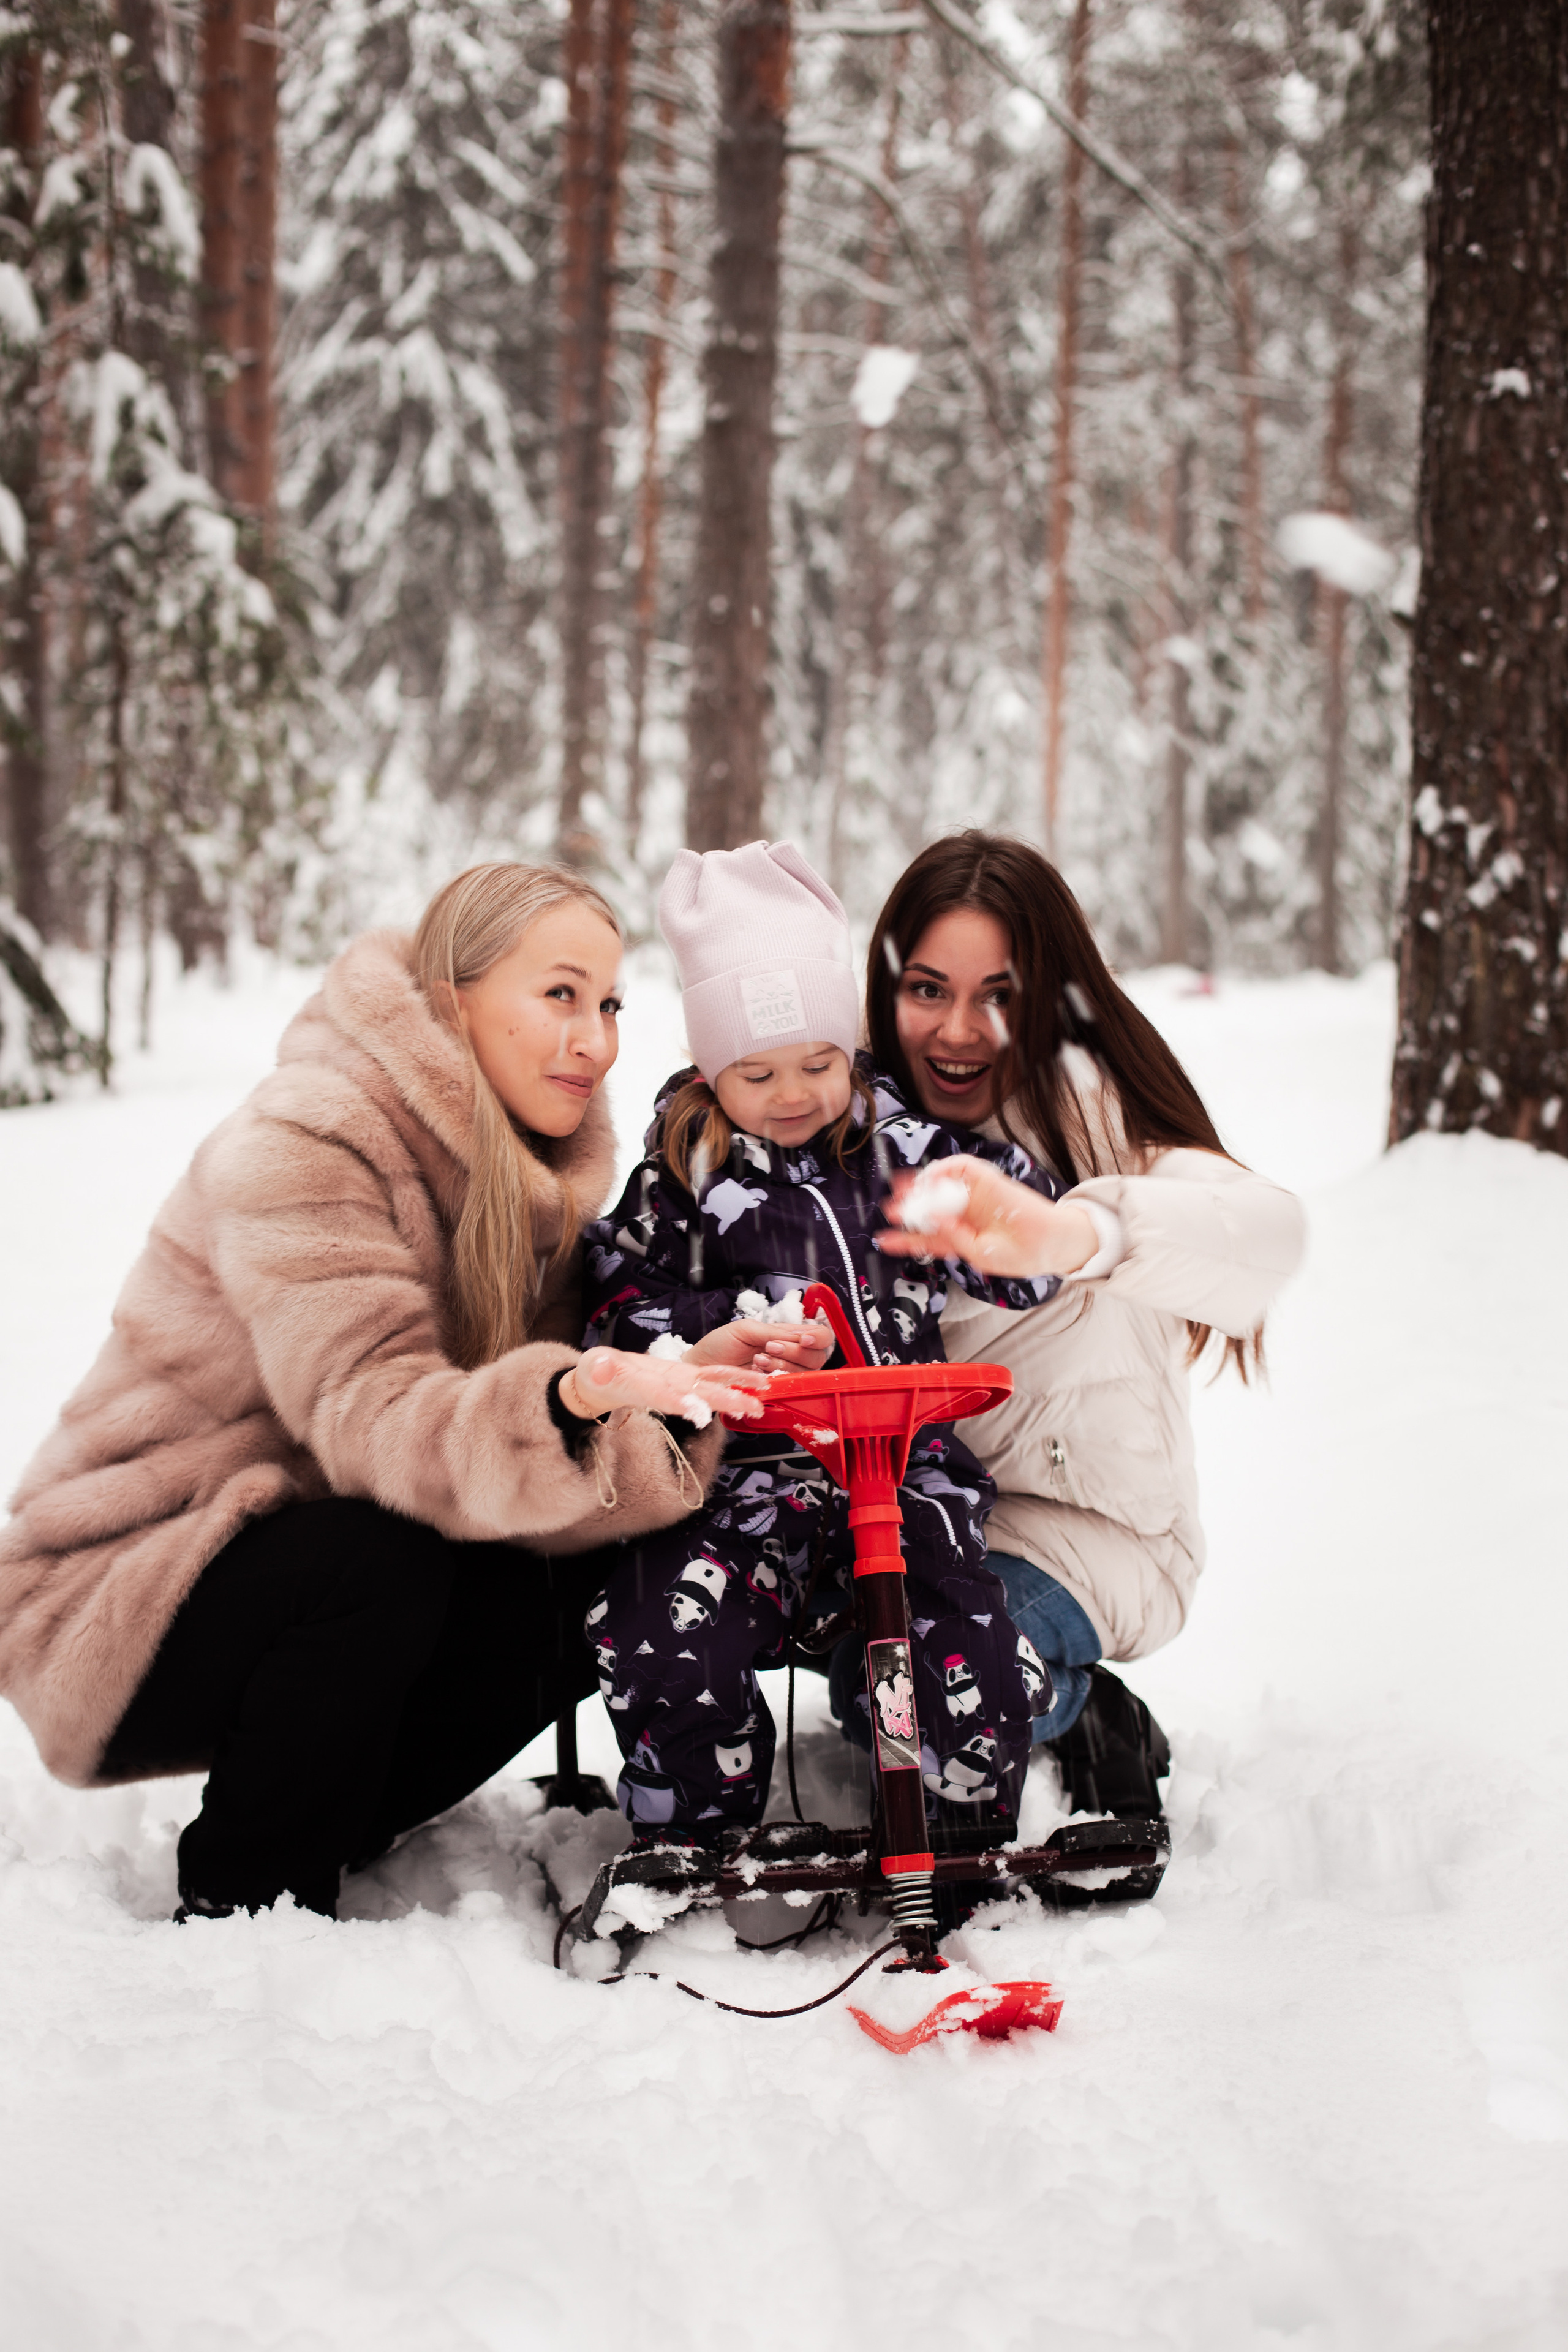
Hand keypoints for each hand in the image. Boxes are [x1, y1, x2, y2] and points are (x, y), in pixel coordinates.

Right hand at [561, 1346, 768, 1421]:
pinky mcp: (683, 1377)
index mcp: (644, 1389)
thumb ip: (600, 1370)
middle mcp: (667, 1390)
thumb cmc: (596, 1377)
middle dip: (726, 1402)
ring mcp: (678, 1385)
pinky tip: (755, 1378)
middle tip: (752, 1408)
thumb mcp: (593, 1370)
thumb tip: (602, 1369)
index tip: (701, 1411)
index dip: (682, 1403)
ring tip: (762, 1397)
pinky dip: (733, 1377)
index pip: (663, 1397)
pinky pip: (712, 1376)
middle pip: (698, 1397)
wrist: (603, 1384)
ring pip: (711, 1388)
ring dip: (738, 1393)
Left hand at [687, 1315, 835, 1375]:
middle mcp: (791, 1356)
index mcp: (787, 1336)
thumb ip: (774, 1331)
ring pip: (805, 1373)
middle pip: (818, 1357)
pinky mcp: (775, 1391)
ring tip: (758, 1359)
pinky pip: (789, 1388)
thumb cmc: (719, 1345)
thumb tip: (799, 1336)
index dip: (818, 1338)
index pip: (821, 1337)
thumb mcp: (746, 1329)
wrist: (701, 1367)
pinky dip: (775, 1378)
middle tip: (769, 1348)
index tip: (802, 1340)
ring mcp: (784, 1375)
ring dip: (783, 1365)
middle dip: (795, 1352)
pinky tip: (757, 1372)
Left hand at [875, 1155, 1099, 1279]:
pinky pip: (960, 1167)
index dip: (903, 1238)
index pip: (925, 1237)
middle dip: (907, 1208)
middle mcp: (962, 1215)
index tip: (883, 1239)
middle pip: (927, 1208)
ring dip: (920, 1186)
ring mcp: (973, 1196)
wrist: (1051, 1243)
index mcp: (959, 1238)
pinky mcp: (986, 1180)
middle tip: (890, 1208)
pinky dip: (944, 1169)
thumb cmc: (1021, 1254)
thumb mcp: (979, 1254)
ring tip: (905, 1192)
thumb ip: (953, 1237)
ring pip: (939, 1185)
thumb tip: (932, 1218)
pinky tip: (932, 1177)